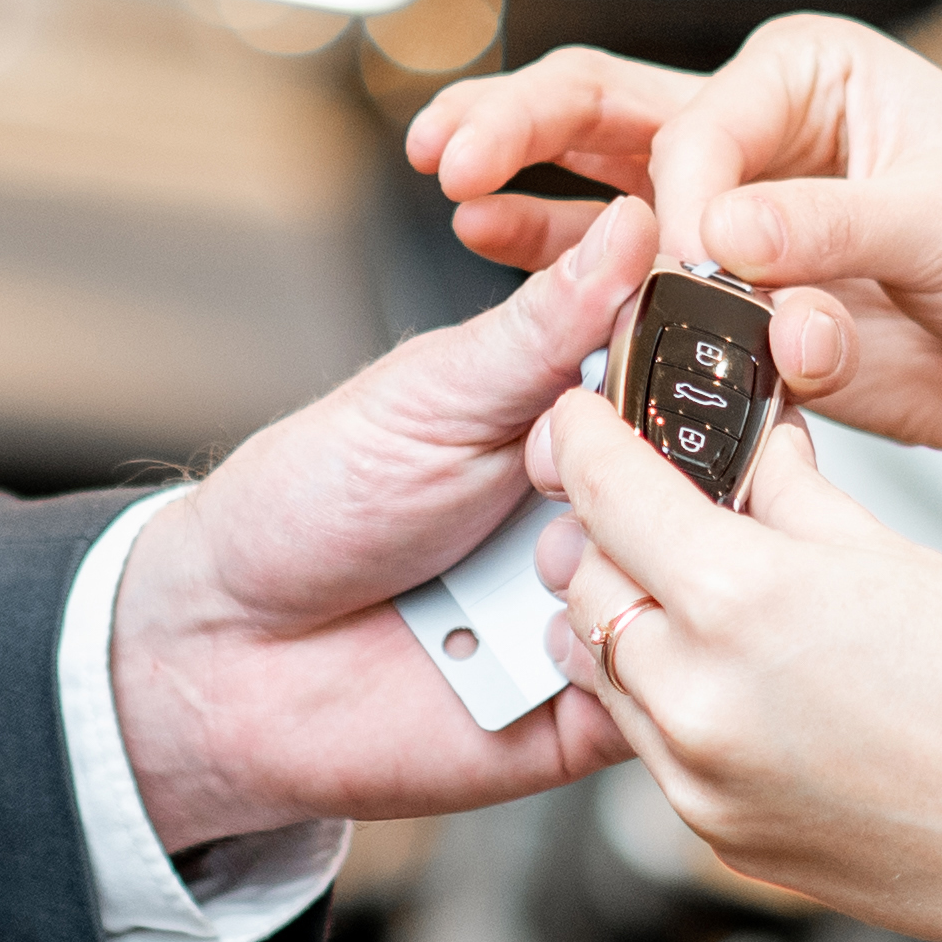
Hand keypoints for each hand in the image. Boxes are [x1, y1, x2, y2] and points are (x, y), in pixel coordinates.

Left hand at [105, 195, 659, 854]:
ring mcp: (604, 611)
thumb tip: (637, 228)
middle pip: (719, 489)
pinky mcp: (591, 714)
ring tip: (528, 566)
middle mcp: (608, 515)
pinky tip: (525, 642)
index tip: (705, 358)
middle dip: (656, 478)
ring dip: (619, 566)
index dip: (712, 371)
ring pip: (698, 590)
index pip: (699, 382)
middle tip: (554, 478)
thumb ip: (544, 328)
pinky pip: (655, 692)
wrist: (221, 654)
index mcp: (578, 420)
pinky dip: (601, 660)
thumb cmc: (308, 505)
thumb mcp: (429, 394)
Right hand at [409, 16, 941, 680]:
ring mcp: (737, 222)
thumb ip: (833, 231)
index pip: (703, 115)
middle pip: (614, 111)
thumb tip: (719, 236)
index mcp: (816, 76)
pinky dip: (569, 277)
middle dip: (527, 124)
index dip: (679, 187)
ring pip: (603, 193)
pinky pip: (630, 286)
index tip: (695, 255)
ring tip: (458, 198)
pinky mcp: (732, 306)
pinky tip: (495, 257)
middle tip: (454, 151)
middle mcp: (762, 134)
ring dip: (530, 199)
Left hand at [525, 379, 941, 941]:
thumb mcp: (908, 555)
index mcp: (746, 605)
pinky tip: (743, 673)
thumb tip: (754, 455)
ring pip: (612, 676)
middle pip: (589, 587)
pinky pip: (659, 752)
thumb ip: (799, 499)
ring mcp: (709, 789)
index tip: (589, 414)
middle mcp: (704, 705)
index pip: (611, 492)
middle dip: (610, 533)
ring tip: (701, 584)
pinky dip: (675, 700)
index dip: (592, 438)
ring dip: (635, 621)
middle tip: (657, 495)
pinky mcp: (733, 843)